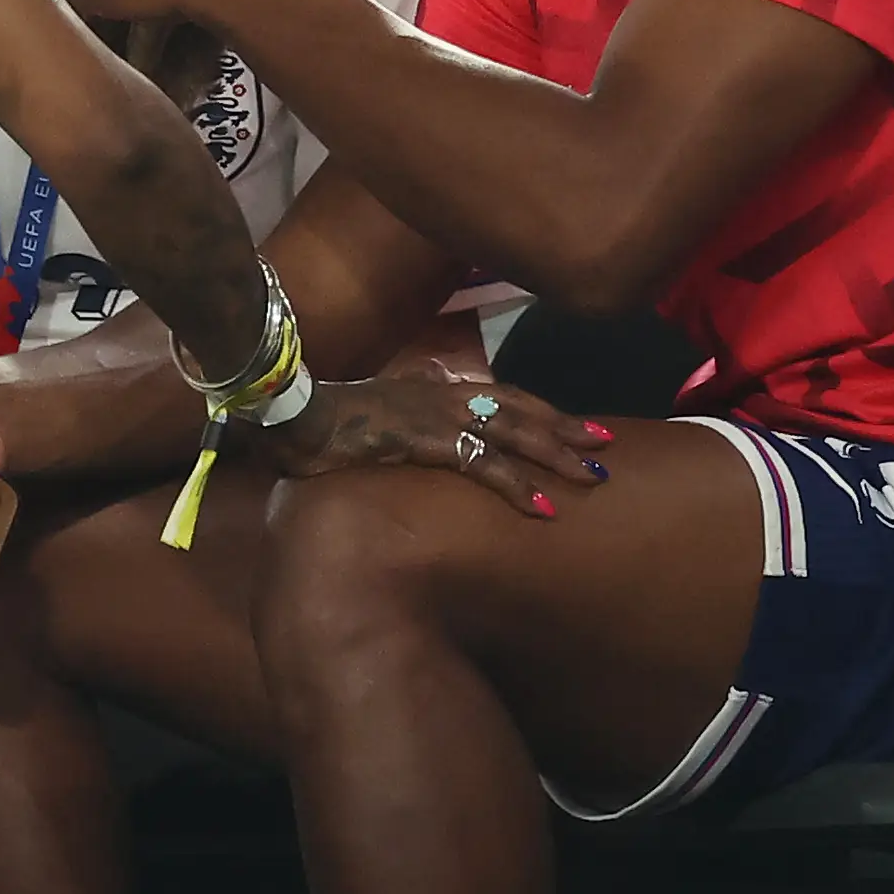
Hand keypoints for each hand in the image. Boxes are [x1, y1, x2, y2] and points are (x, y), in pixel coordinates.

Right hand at [261, 368, 616, 518]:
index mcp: (432, 387)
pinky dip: (517, 484)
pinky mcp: (422, 439)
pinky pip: (481, 464)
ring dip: (556, 455)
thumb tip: (414, 404)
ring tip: (593, 477)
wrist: (287, 409)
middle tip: (606, 445)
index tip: (574, 424)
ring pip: (512, 433)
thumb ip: (400, 408)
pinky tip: (543, 505)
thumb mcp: (371, 409)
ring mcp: (435, 414)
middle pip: (518, 410)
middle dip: (565, 428)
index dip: (539, 410)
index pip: (500, 395)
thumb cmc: (320, 415)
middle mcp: (442, 394)